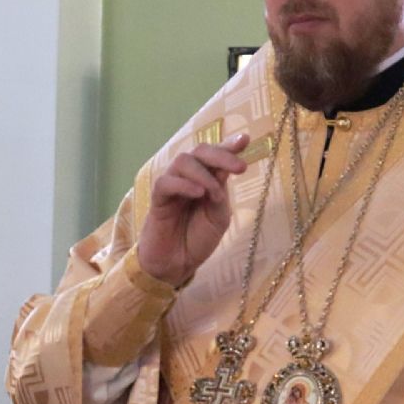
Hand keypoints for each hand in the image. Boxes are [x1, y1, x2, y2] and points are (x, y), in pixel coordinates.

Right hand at [136, 134, 249, 286]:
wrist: (177, 264)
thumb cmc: (197, 239)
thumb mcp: (218, 217)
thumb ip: (220, 194)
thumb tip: (223, 172)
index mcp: (207, 179)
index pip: (216, 155)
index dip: (229, 145)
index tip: (245, 139)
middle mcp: (189, 177)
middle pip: (201, 151)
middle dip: (222, 155)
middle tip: (240, 168)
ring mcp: (172, 185)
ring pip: (183, 161)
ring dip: (203, 173)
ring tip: (214, 195)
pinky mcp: (158, 198)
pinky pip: (166, 182)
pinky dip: (184, 184)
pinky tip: (198, 193)